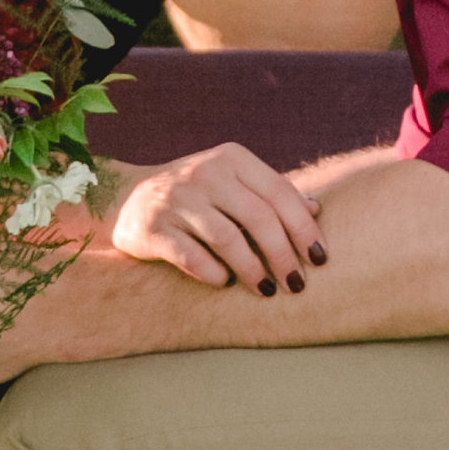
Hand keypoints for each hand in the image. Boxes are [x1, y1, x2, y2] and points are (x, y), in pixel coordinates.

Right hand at [107, 143, 325, 291]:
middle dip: (283, 254)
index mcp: (231, 159)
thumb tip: (316, 209)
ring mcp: (175, 199)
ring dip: (253, 269)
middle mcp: (204, 173)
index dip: (303, 228)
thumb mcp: (233, 183)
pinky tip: (225, 283)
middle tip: (298, 284)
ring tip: (268, 290)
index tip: (320, 259)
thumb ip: (270, 193)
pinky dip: (214, 273)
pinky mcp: (152, 228)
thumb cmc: (197, 195)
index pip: (278, 193)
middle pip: (258, 217)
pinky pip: (191, 256)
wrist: (128, 199)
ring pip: (227, 238)